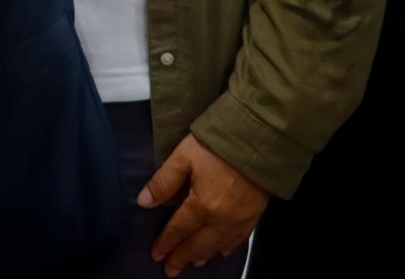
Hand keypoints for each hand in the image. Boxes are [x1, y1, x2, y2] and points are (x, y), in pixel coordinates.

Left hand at [139, 133, 267, 275]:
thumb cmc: (218, 145)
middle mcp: (222, 218)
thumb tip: (144, 202)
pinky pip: (239, 238)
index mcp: (202, 205)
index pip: (179, 229)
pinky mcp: (255, 213)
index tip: (156, 255)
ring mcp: (241, 218)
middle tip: (171, 270)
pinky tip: (222, 250)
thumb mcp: (183, 157)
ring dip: (204, 255)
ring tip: (193, 262)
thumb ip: (164, 181)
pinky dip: (228, 247)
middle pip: (199, 244)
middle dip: (183, 257)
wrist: (260, 139)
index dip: (166, 243)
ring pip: (219, 245)